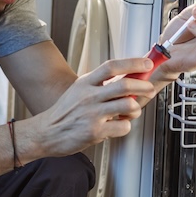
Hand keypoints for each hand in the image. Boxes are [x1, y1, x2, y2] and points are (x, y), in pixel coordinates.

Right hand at [25, 56, 156, 156]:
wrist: (46, 133)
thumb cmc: (64, 113)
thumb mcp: (78, 91)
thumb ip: (99, 85)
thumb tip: (126, 78)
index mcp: (85, 83)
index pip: (111, 66)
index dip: (132, 63)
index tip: (146, 64)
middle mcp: (89, 96)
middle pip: (124, 84)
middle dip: (144, 86)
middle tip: (149, 88)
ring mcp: (93, 114)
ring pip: (128, 105)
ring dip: (136, 109)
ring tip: (131, 111)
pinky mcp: (95, 131)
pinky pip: (123, 126)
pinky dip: (126, 126)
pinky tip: (118, 125)